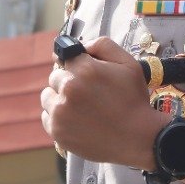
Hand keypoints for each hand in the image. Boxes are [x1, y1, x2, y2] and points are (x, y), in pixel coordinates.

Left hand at [41, 36, 165, 168]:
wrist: (138, 138)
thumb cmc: (134, 100)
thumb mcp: (128, 63)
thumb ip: (102, 45)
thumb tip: (80, 46)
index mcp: (85, 70)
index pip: (66, 57)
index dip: (76, 64)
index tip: (83, 71)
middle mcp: (69, 89)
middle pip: (55, 77)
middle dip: (68, 81)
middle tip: (87, 93)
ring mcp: (60, 112)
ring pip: (48, 96)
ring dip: (59, 98)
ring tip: (80, 107)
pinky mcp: (57, 132)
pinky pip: (47, 117)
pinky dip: (58, 117)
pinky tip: (76, 120)